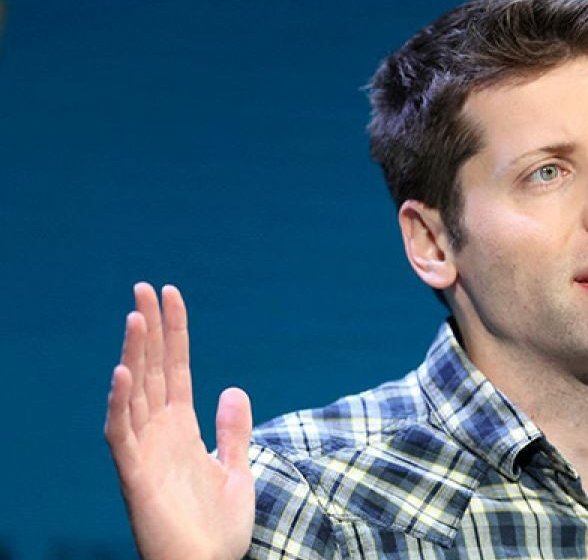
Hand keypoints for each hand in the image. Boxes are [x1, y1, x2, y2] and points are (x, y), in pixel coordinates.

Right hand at [104, 283, 254, 559]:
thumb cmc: (216, 530)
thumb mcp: (235, 470)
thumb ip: (233, 430)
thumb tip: (233, 388)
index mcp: (183, 429)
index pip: (177, 369)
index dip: (175, 332)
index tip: (171, 294)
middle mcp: (160, 434)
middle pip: (154, 372)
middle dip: (151, 330)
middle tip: (145, 288)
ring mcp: (146, 454)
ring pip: (135, 394)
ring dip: (135, 356)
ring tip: (137, 318)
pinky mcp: (136, 478)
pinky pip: (122, 435)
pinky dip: (121, 404)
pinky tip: (124, 374)